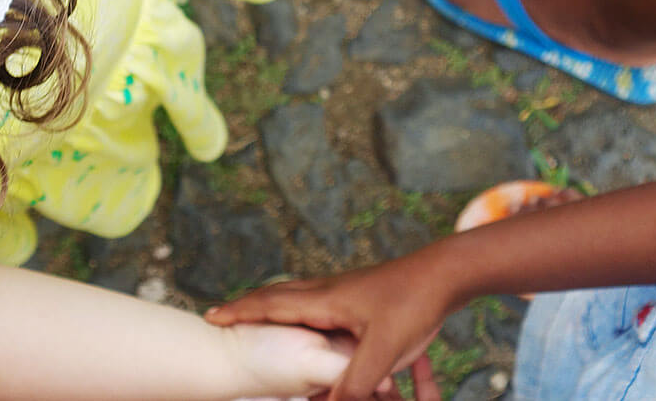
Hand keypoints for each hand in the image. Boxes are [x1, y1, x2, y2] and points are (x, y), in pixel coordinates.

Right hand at [205, 263, 450, 400]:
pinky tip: (309, 316)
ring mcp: (343, 290)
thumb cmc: (413, 305)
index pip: (271, 304)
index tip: (211, 317)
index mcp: (324, 300)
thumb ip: (356, 382)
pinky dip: (300, 307)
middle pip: (277, 295)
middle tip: (221, 314)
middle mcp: (327, 290)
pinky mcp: (359, 295)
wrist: (445, 273)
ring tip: (254, 313)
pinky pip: (318, 300)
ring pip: (297, 295)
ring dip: (272, 304)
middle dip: (248, 306)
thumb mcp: (384, 350)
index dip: (241, 312)